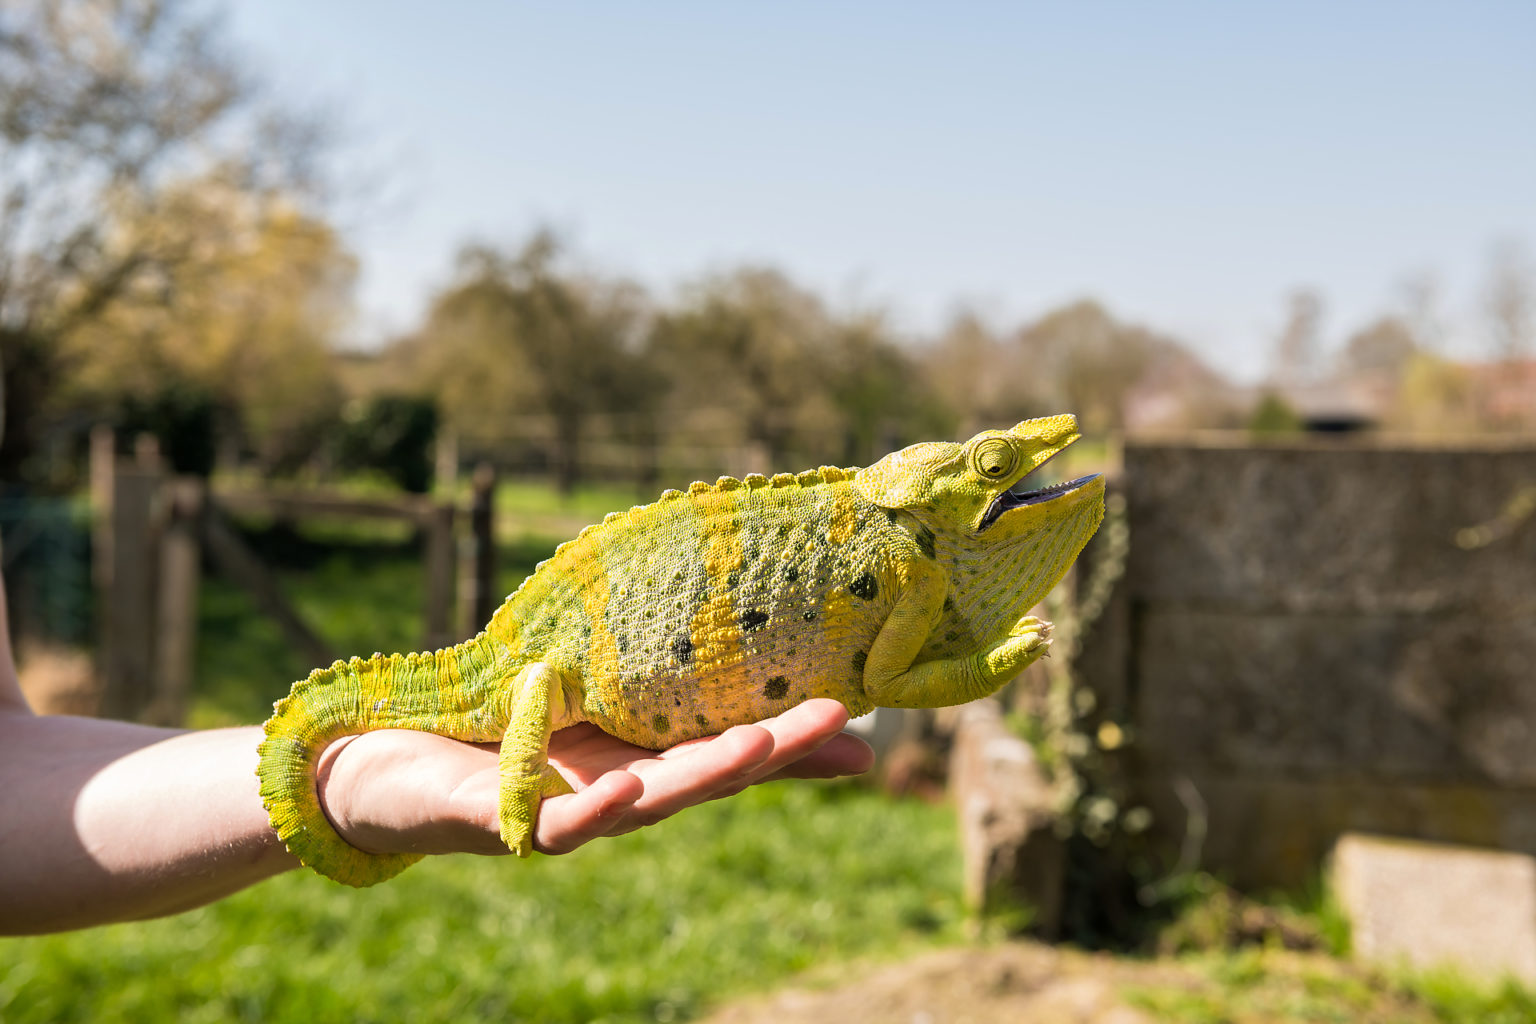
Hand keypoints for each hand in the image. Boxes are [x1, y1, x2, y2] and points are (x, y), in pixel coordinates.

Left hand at [316, 699, 873, 859]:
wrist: (382, 759)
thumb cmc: (492, 730)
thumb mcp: (577, 703)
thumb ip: (640, 691)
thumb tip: (703, 650)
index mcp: (639, 759)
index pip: (727, 749)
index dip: (794, 739)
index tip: (862, 720)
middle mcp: (616, 793)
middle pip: (703, 776)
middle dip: (772, 752)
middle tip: (842, 722)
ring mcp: (565, 811)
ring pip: (645, 801)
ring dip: (702, 776)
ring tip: (757, 746)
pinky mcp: (504, 820)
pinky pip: (553, 820)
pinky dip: (591, 806)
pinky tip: (624, 785)